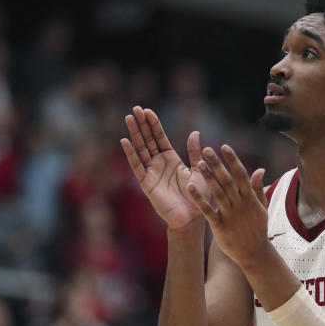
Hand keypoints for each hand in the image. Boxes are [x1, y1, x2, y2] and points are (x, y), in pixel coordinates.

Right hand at [120, 106, 208, 230]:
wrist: (193, 217)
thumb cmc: (199, 196)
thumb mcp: (199, 169)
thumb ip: (194, 151)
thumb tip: (195, 132)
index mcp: (171, 159)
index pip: (159, 138)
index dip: (153, 125)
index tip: (148, 111)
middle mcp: (159, 164)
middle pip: (147, 140)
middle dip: (142, 124)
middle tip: (135, 108)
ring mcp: (151, 173)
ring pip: (140, 149)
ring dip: (135, 134)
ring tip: (129, 118)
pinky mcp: (146, 183)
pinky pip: (137, 166)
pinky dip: (131, 154)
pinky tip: (125, 141)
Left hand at [187, 144, 269, 267]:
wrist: (254, 253)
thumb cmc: (258, 228)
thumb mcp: (262, 207)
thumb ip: (258, 188)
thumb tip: (260, 169)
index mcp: (250, 198)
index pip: (241, 174)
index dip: (232, 159)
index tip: (224, 146)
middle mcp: (240, 204)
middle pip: (228, 180)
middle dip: (217, 164)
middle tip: (207, 149)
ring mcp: (230, 215)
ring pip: (218, 193)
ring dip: (209, 177)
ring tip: (199, 163)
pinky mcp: (220, 226)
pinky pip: (208, 210)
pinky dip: (199, 199)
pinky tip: (190, 187)